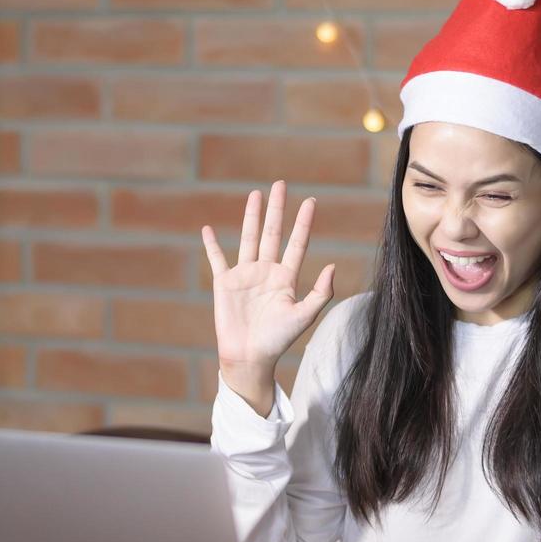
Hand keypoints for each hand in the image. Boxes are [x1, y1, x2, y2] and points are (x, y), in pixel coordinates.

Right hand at [201, 180, 335, 395]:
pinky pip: (217, 259)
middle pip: (272, 233)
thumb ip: (320, 292)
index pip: (297, 243)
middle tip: (280, 184)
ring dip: (251, 216)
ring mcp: (245, 275)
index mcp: (286, 278)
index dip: (303, 222)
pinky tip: (207, 229)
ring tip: (255, 195)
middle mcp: (266, 271)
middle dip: (276, 209)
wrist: (249, 357)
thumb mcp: (304, 316)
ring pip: (248, 238)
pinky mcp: (224, 283)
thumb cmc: (278, 340)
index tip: (310, 201)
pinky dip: (211, 245)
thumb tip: (332, 266)